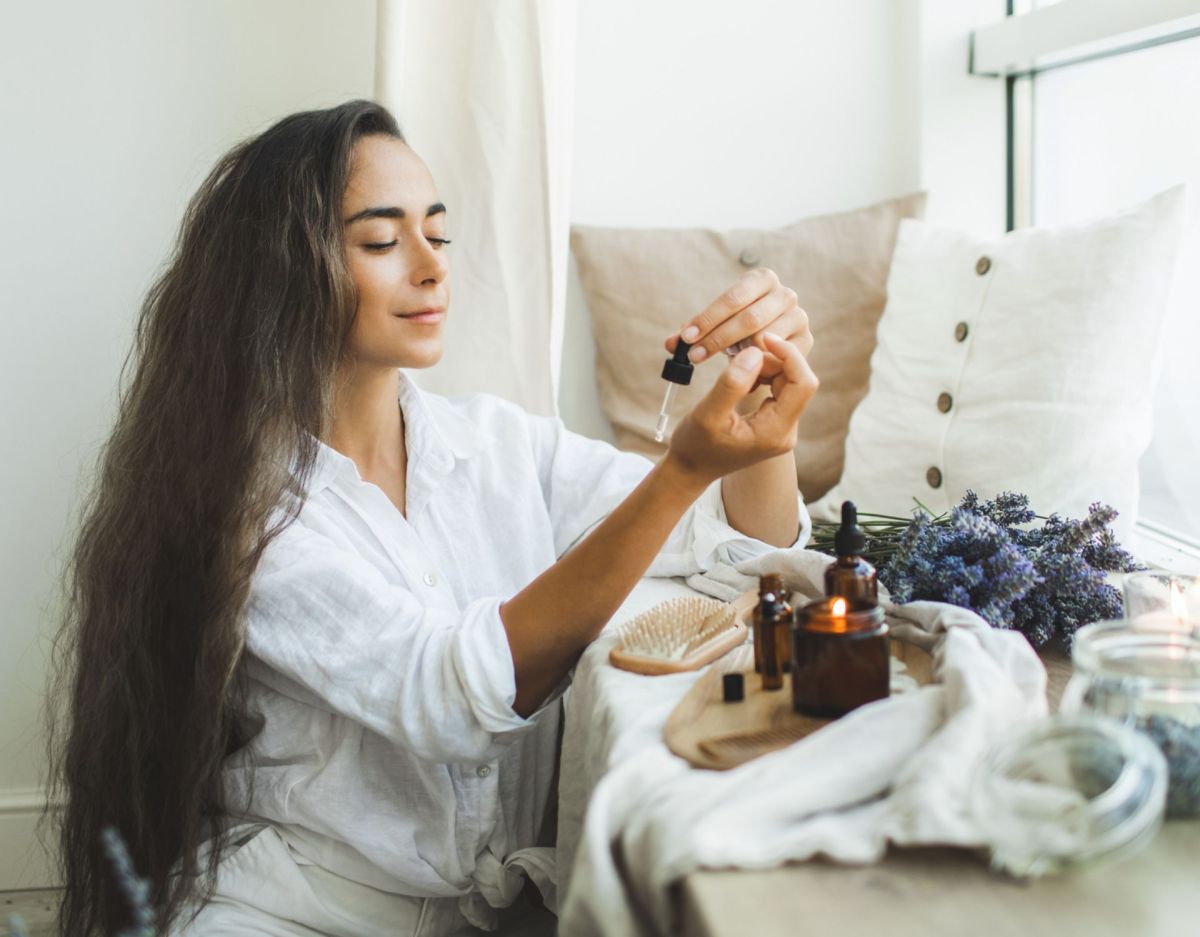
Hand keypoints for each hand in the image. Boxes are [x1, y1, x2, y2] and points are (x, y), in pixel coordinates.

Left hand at [665, 268, 812, 384]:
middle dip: (718, 339)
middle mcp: (785, 294)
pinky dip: (757, 367)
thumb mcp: (714, 328)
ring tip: (718, 368)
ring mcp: (799, 317)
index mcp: (761, 279)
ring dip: (737, 357)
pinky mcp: (805, 342)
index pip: (733, 297)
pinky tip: (741, 375)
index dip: (708, 318)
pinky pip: (778, 358)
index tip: (686, 338)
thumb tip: (670, 345)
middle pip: (750, 318)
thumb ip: (693, 333)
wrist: (768, 349)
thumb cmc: (736, 332)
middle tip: (694, 356)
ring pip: (764, 339)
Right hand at [665, 332, 817, 484]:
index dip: (789, 355)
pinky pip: (778, 388)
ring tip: (735, 368)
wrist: (691, 468)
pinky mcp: (774, 421)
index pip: (803, 384)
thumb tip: (755, 352)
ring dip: (765, 367)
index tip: (763, 337)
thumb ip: (732, 384)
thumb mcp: (707, 415)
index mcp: (775, 432)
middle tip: (739, 355)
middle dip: (772, 361)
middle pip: (797, 380)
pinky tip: (740, 377)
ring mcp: (782, 427)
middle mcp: (786, 431)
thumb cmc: (694, 446)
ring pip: (788, 382)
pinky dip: (761, 375)